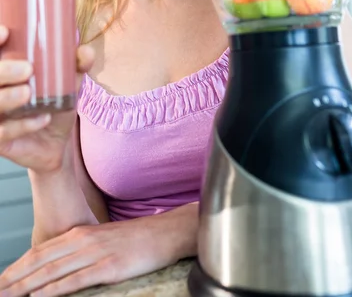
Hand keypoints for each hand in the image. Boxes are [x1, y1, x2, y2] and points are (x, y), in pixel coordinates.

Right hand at [0, 25, 93, 171]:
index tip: (6, 32)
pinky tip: (43, 118)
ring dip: (6, 97)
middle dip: (2, 71)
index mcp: (4, 72)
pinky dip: (22, 125)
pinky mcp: (0, 140)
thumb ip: (77, 64)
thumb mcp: (68, 82)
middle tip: (27, 69)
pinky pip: (2, 132)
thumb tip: (85, 50)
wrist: (56, 143)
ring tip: (28, 93)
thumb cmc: (53, 105)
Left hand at [0, 215, 186, 296]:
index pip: (40, 251)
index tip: (2, 279)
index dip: (17, 266)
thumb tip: (59, 264)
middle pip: (40, 261)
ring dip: (27, 286)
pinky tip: (40, 296)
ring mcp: (95, 253)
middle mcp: (82, 241)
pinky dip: (55, 289)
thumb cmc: (134, 238)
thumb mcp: (101, 238)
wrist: (163, 233)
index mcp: (79, 233)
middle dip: (15, 278)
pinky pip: (76, 280)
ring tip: (9, 295)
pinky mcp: (108, 267)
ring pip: (53, 271)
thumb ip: (79, 248)